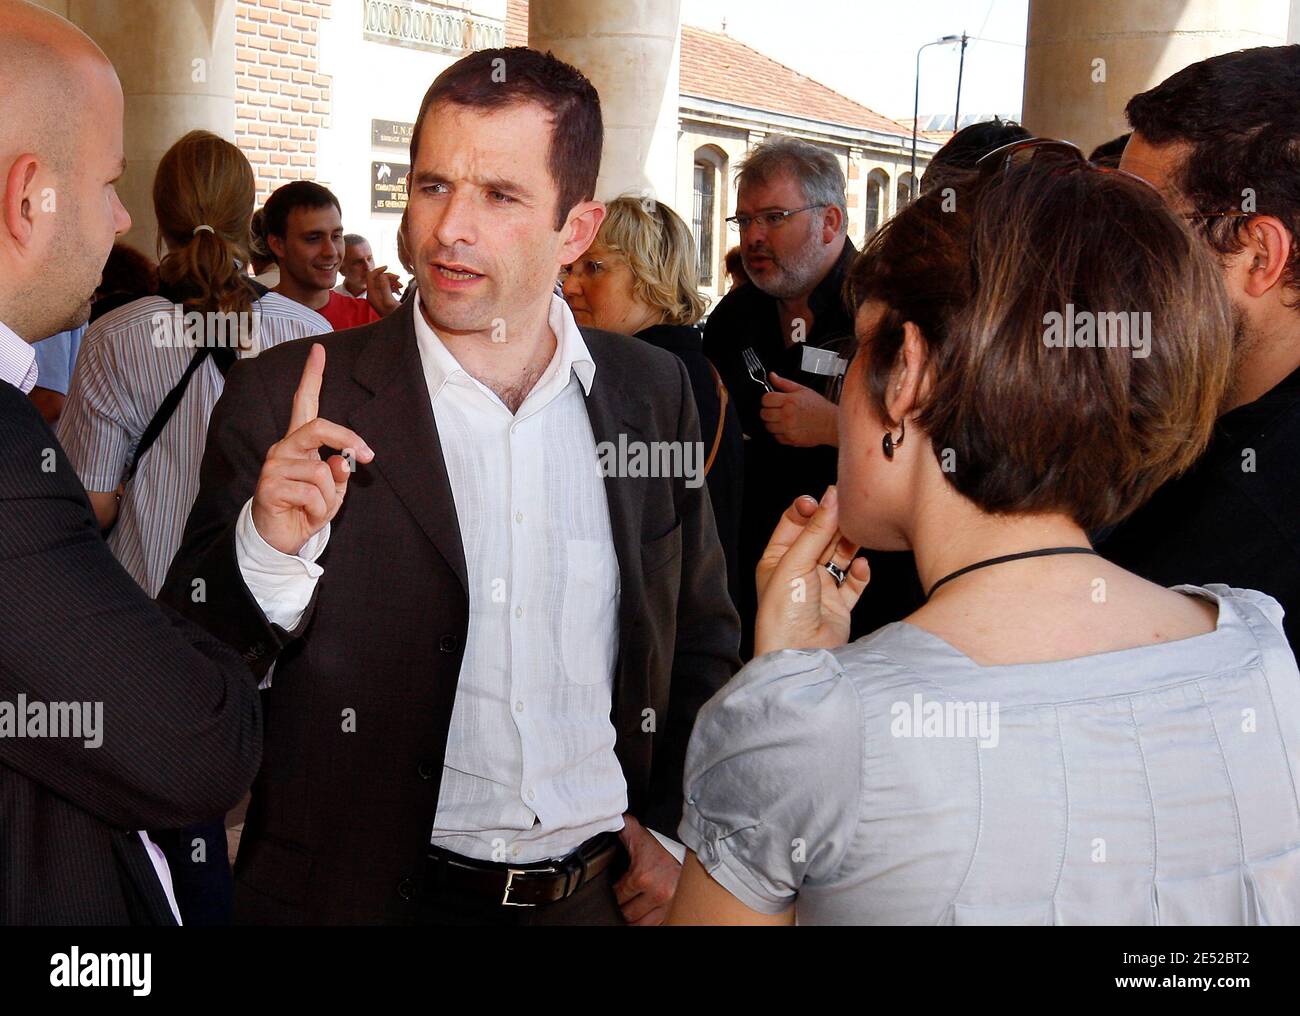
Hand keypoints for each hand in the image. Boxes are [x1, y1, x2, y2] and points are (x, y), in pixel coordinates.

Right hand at [250, 343, 373, 555]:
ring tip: (316, 508)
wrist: (280, 539)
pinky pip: (314, 494)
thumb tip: (342, 460)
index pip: (303, 404)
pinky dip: (319, 510)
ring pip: (323, 473)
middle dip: (348, 440)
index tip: (319, 350)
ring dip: (331, 497)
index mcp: (299, 443)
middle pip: (318, 428)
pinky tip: (305, 515)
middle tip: (368, 455)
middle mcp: (283, 448)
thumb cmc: (307, 509)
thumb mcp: (333, 490)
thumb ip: (339, 473)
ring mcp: (274, 466)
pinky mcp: (269, 486)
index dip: (311, 377)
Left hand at [365, 265, 401, 316]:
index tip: (388, 267)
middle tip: (399, 280)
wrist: (401, 327)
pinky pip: (387, 287)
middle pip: (377, 278)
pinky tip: (399, 291)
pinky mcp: (384, 299)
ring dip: (392, 281)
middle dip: (388, 276)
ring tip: (401, 287)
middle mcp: (373, 295)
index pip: (370, 276)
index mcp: (372, 295)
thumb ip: (385, 287)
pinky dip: (393, 286)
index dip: (379, 270)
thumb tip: (382, 275)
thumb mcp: (390, 302)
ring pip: (383, 282)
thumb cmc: (397, 316)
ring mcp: (378, 297)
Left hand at [613, 814, 681, 925]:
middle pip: (627, 913)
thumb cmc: (663, 849)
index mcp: (643, 877)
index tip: (616, 889)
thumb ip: (623, 828)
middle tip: (622, 899)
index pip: (618, 896)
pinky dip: (647, 920)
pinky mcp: (674, 911)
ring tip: (631, 908)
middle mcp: (656, 894)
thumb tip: (611, 819)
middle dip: (622, 906)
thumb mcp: (640, 836)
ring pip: (640, 923)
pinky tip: (644, 912)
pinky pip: (655, 924)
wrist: (691, 856)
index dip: (614, 893)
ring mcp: (666, 905)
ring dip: (634, 917)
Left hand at [753, 486, 869, 655]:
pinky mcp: (839, 605)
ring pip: (839, 556)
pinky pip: (853, 583)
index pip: (794, 523)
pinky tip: (861, 565)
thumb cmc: (782, 614)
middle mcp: (797, 571)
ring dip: (849, 543)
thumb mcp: (795, 562)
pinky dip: (860, 573)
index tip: (827, 496)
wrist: (798, 655)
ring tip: (860, 531)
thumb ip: (816, 530)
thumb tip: (830, 498)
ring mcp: (819, 588)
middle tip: (851, 506)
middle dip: (834, 522)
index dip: (810, 508)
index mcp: (777, 559)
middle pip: (819, 536)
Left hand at [759, 372, 837, 446]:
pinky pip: (776, 437)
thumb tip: (772, 376)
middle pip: (764, 414)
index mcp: (789, 401)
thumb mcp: (803, 390)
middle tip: (777, 410)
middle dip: (768, 410)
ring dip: (773, 422)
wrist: (832, 424)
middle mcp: (787, 415)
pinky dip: (779, 433)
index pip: (766, 399)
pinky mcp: (790, 439)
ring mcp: (788, 429)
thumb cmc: (819, 407)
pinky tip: (788, 427)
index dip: (768, 399)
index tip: (772, 400)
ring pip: (768, 426)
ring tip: (783, 419)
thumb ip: (784, 383)